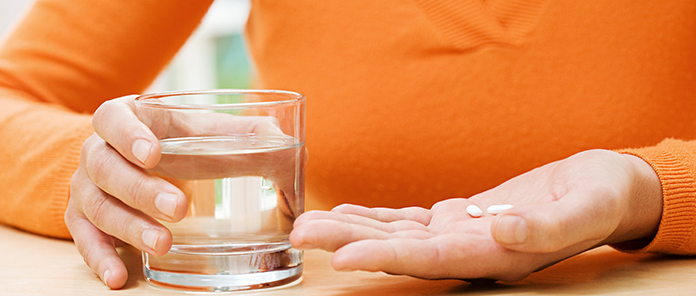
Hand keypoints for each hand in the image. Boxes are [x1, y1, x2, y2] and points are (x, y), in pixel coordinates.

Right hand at [65, 95, 301, 288]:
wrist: (135, 158)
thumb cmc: (177, 140)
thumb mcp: (204, 131)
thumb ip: (243, 135)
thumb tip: (286, 147)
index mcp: (123, 119)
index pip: (113, 118)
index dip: (129, 135)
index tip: (154, 153)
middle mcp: (96, 151)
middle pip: (105, 168)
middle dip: (141, 189)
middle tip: (178, 208)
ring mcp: (86, 187)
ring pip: (96, 206)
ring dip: (128, 227)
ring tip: (163, 244)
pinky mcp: (83, 219)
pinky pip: (84, 240)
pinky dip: (100, 258)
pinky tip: (119, 276)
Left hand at [290, 149, 661, 280]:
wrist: (604, 190)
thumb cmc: (600, 199)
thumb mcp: (585, 209)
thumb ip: (546, 227)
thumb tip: (506, 228)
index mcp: (495, 255)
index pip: (429, 260)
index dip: (386, 257)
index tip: (342, 258)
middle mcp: (468, 252)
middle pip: (399, 249)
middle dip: (349, 242)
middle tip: (301, 233)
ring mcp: (460, 235)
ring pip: (396, 233)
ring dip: (352, 228)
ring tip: (309, 223)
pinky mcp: (458, 217)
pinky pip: (409, 218)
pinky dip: (376, 215)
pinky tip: (347, 212)